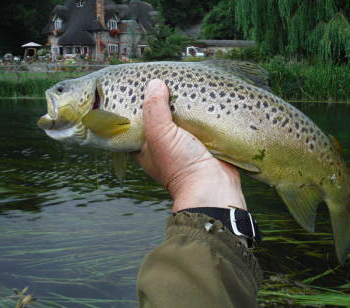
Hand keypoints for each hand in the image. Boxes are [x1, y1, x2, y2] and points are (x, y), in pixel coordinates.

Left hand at [132, 79, 246, 211]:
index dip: (135, 104)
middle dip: (163, 100)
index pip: (135, 121)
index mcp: (145, 147)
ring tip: (183, 81)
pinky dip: (200, 110)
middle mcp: (163, 144)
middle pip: (159, 116)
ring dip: (183, 103)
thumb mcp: (160, 135)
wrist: (214, 186)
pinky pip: (200, 121)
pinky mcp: (204, 141)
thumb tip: (154, 83)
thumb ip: (154, 109)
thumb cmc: (180, 166)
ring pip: (181, 117)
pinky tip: (201, 94)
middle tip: (164, 78)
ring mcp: (185, 143)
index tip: (139, 85)